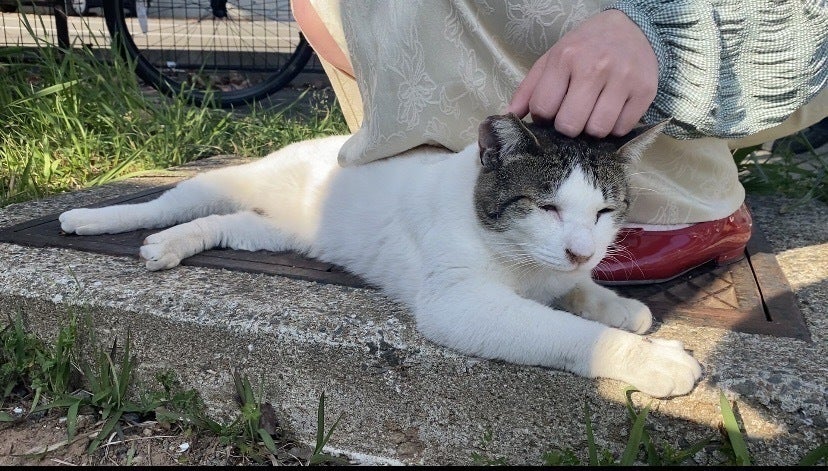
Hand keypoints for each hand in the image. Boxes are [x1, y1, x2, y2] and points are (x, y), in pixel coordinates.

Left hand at [506, 9, 657, 137]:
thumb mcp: (552, 59)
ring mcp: (623, 79)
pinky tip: (612, 112)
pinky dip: (614, 127)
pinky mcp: (645, 91)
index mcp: (565, 57)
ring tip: (592, 114)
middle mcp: (595, 67)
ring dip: (591, 130)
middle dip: (567, 127)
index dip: (543, 118)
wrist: (632, 28)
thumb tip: (509, 117)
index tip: (551, 112)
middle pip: (570, 125)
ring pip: (597, 130)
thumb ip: (529, 89)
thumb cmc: (586, 47)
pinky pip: (622, 129)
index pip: (543, 109)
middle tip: (573, 115)